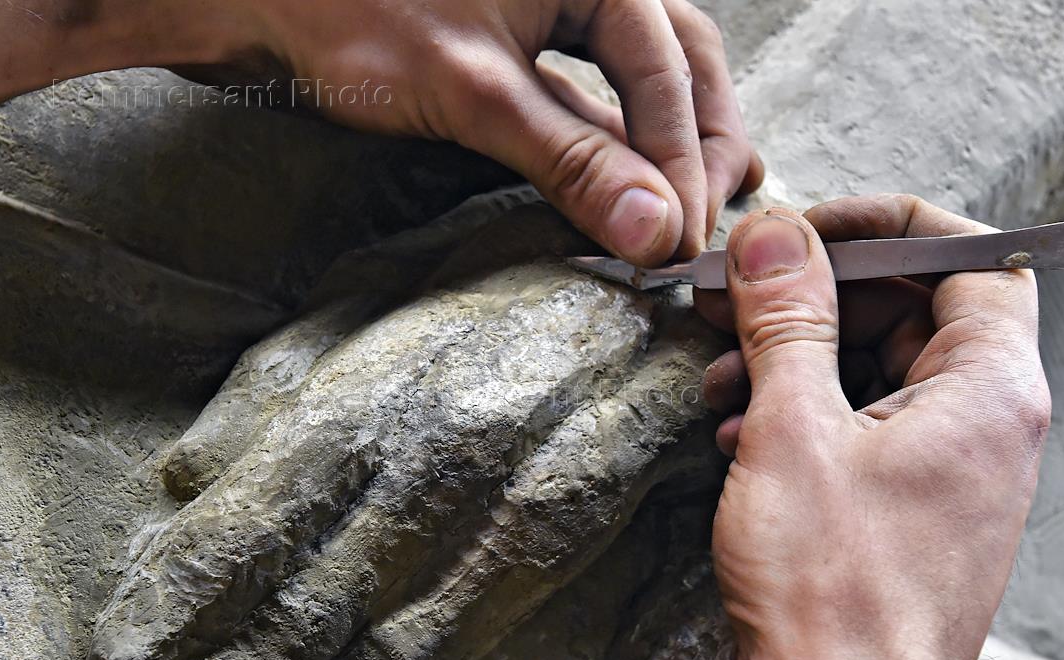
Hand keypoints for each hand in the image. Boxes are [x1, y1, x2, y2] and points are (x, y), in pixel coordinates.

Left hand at [89, 201, 726, 659]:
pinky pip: (459, 630)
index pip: (251, 522)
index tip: (128, 645)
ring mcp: (493, 511)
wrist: (644, 303)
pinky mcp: (552, 545)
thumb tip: (182, 475)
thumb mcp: (369, 289)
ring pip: (372, 625)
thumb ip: (272, 377)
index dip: (183, 595)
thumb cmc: (492, 280)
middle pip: (301, 591)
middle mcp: (423, 464)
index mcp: (369, 390)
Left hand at [202, 0, 763, 264]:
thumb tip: (653, 228)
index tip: (682, 233)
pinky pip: (585, 96)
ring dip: (668, 141)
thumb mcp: (474, 92)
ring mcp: (547, 10)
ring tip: (701, 200)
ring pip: (638, 77)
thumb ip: (569, 159)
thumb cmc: (351, 15)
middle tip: (712, 216)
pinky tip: (630, 185)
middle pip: (676, 60)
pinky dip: (612, 143)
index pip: (665, 68)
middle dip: (700, 139)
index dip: (681, 156)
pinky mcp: (510, 48)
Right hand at [701, 196, 1050, 659]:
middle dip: (816, 300)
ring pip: (877, 374)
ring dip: (793, 362)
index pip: (969, 255)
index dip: (884, 227)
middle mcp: (987, 428)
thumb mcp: (793, 431)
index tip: (805, 231)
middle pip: (913, 312)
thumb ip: (789, 318)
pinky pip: (862, 431)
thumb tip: (777, 233)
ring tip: (718, 381)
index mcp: (991, 392)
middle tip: (734, 301)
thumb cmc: (831, 597)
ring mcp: (949, 475)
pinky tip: (737, 436)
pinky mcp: (908, 513)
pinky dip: (801, 418)